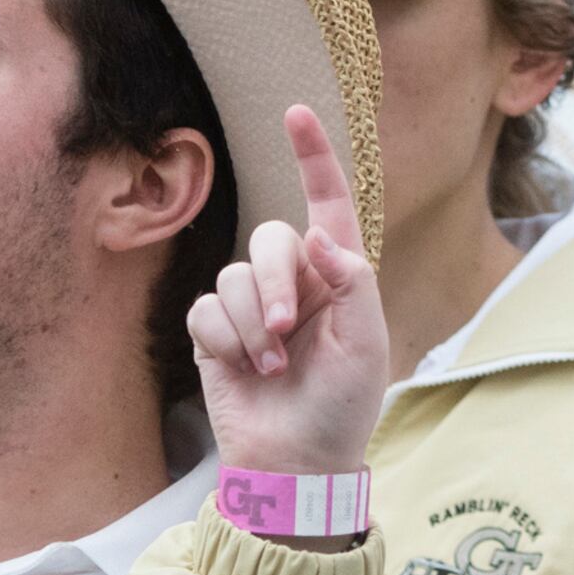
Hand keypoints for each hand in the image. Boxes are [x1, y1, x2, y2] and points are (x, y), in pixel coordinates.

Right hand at [189, 108, 388, 495]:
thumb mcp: (367, 343)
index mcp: (337, 275)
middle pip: (267, 240)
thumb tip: (317, 238)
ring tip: (272, 367)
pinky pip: (206, 310)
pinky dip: (226, 341)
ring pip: (232, 278)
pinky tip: (244, 370)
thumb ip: (352, 282)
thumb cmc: (343, 405)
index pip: (325, 204)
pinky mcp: (216, 332)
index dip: (313, 157)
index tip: (296, 113)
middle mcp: (293, 282)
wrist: (296, 461)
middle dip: (275, 283)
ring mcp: (251, 307)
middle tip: (287, 329)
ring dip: (253, 326)